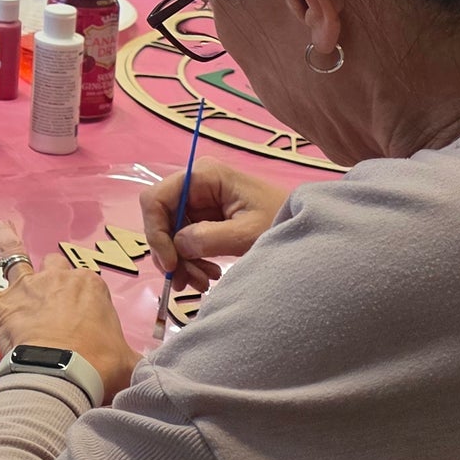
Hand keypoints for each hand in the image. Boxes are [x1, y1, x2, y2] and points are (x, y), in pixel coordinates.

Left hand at [0, 228, 136, 400]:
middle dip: (51, 277)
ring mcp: (26, 287)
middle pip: (53, 268)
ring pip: (15, 255)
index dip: (83, 302)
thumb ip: (137, 360)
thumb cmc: (101, 369)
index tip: (86, 321)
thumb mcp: (131, 362)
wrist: (66, 375)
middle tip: (49, 297)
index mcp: (92, 287)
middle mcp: (58, 279)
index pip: (85, 284)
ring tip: (3, 227)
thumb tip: (156, 372)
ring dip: (8, 240)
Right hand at [140, 158, 284, 288]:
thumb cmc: (281, 221)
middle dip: (170, 253)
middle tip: (186, 282)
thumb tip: (177, 247)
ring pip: (170, 235)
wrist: (303, 228)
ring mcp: (199, 203)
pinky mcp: (204, 220)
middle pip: (161, 220)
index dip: (156, 232)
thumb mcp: (247, 233)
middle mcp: (195, 185)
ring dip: (181, 263)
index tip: (171, 263)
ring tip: (203, 282)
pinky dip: (191, 262)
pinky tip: (209, 275)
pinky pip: (184, 242)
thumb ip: (208, 238)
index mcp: (203, 177)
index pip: (156, 199)